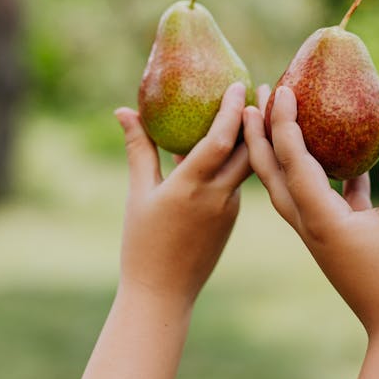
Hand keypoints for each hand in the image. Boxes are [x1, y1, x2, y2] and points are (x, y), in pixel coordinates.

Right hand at [114, 82, 250, 311]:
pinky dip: (235, 160)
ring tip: (249, 110)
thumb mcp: (137, 194)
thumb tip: (124, 110)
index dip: (233, 110)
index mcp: (191, 187)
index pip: (222, 140)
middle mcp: (217, 196)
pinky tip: (230, 145)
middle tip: (255, 89)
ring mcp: (228, 209)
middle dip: (254, 118)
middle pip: (247, 149)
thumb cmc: (141, 243)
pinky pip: (237, 181)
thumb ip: (138, 150)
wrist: (162, 295)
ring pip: (246, 165)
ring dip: (249, 138)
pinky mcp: (231, 218)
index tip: (239, 84)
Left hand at [243, 86, 378, 351]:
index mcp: (320, 219)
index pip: (292, 161)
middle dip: (259, 133)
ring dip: (282, 150)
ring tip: (281, 115)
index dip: (283, 122)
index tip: (279, 88)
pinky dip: (320, 171)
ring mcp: (318, 235)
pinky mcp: (333, 240)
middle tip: (255, 94)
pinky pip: (318, 197)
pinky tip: (342, 151)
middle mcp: (309, 226)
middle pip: (272, 173)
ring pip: (290, 185)